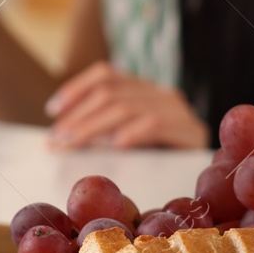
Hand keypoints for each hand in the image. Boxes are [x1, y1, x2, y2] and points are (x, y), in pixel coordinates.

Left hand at [45, 61, 207, 149]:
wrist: (201, 178)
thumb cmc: (155, 163)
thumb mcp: (123, 141)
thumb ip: (99, 132)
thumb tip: (58, 138)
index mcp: (144, 89)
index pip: (106, 74)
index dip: (76, 88)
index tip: (52, 110)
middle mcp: (162, 93)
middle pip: (112, 92)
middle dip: (79, 116)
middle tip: (57, 138)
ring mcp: (179, 111)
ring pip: (128, 107)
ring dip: (94, 127)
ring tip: (74, 144)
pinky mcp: (191, 132)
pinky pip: (155, 124)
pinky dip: (131, 133)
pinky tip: (115, 146)